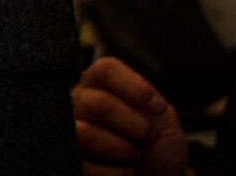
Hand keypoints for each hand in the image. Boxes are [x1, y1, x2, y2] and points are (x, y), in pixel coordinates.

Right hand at [73, 57, 191, 175]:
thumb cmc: (157, 146)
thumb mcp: (163, 116)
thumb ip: (148, 98)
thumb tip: (149, 100)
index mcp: (100, 86)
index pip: (105, 70)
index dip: (134, 87)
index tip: (157, 107)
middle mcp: (81, 104)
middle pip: (96, 103)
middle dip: (132, 125)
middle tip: (146, 136)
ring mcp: (71, 132)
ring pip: (85, 134)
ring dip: (121, 149)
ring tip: (133, 155)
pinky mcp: (72, 161)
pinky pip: (84, 165)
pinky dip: (114, 172)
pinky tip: (122, 169)